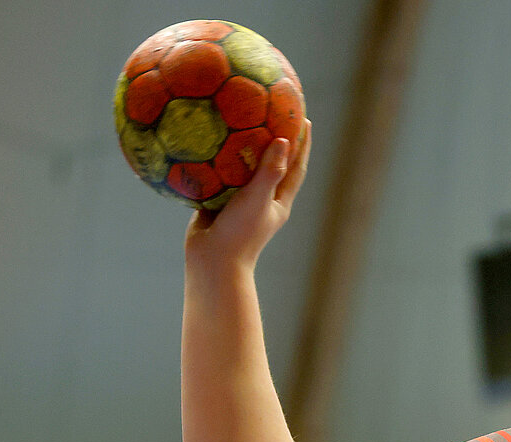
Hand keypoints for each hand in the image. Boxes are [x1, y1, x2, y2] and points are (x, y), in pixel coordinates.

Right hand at [183, 121, 311, 270]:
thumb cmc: (240, 233)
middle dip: (275, 140)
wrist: (212, 261)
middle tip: (271, 111)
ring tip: (238, 118)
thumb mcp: (258, 199)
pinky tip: (206, 139)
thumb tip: (284, 140)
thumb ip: (270, 171)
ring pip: (244, 169)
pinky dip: (216, 158)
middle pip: (273, 164)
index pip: (296, 167)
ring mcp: (240, 202)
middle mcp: (262, 201)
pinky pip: (219, 175)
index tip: (304, 119)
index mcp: (279, 202)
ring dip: (243, 146)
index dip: (303, 144)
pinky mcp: (218, 202)